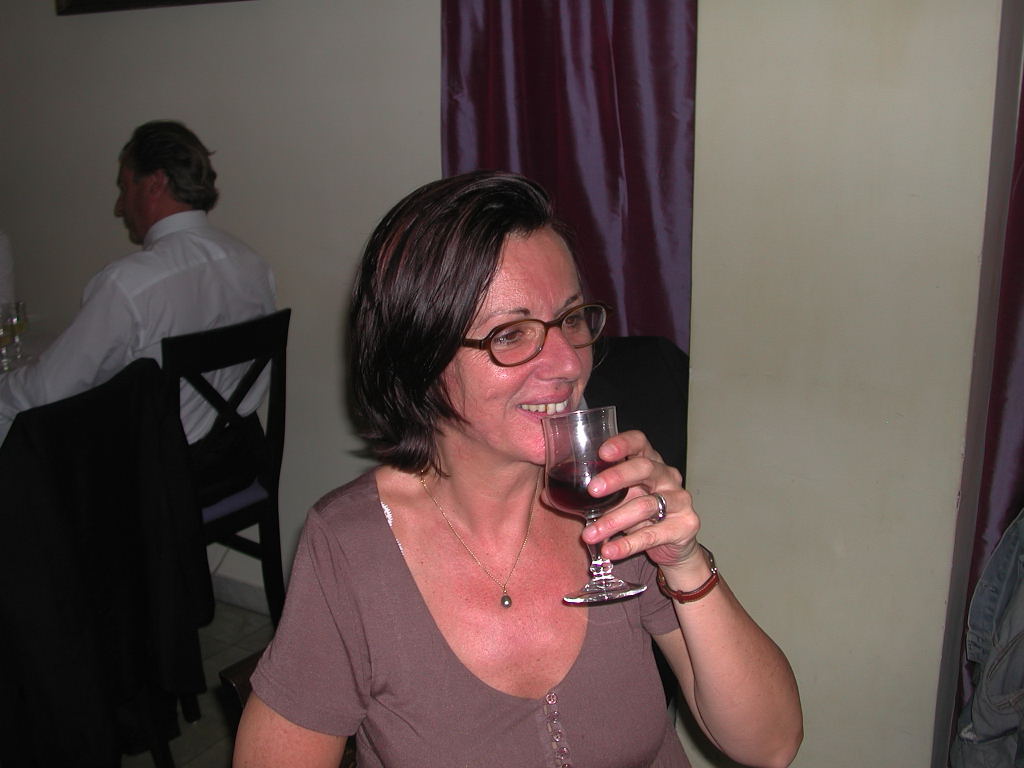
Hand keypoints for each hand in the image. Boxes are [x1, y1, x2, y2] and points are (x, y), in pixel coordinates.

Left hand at [581, 429, 702, 569]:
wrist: (675, 544)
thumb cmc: (639, 514)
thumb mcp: (619, 499)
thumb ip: (595, 495)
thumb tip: (548, 496)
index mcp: (650, 461)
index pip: (639, 442)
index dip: (622, 443)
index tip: (601, 452)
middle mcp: (667, 475)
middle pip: (644, 468)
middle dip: (616, 478)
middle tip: (592, 491)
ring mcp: (679, 499)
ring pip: (646, 506)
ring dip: (613, 521)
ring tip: (589, 534)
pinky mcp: (685, 525)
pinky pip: (653, 535)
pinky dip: (628, 545)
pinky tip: (610, 551)